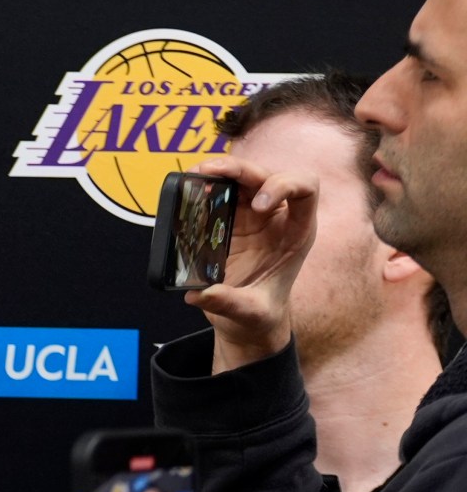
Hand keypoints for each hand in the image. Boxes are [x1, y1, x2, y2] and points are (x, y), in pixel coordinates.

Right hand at [187, 154, 318, 369]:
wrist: (248, 322)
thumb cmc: (259, 316)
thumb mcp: (251, 314)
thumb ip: (230, 304)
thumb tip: (199, 294)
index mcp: (296, 232)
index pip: (305, 189)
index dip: (283, 186)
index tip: (256, 206)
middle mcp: (276, 218)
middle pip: (267, 174)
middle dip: (241, 169)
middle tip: (209, 172)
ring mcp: (251, 217)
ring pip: (242, 177)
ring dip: (220, 170)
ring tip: (194, 174)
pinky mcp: (228, 221)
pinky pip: (219, 193)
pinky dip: (203, 186)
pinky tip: (187, 189)